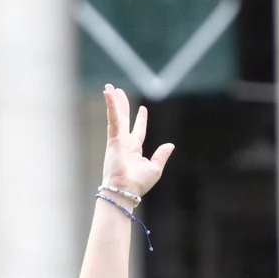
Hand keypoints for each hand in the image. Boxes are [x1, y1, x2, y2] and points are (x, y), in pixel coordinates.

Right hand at [100, 86, 174, 203]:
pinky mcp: (113, 138)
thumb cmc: (138, 184)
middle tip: (118, 92)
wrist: (125, 190)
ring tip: (109, 87)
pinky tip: (108, 94)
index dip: (140, 119)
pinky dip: (111, 106)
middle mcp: (124, 143)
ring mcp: (117, 140)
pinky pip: (113, 119)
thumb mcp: (155, 168)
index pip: (138, 131)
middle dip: (122, 105)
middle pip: (124, 119)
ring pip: (116, 116)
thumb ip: (161, 155)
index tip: (142, 109)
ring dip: (113, 101)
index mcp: (134, 150)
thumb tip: (170, 145)